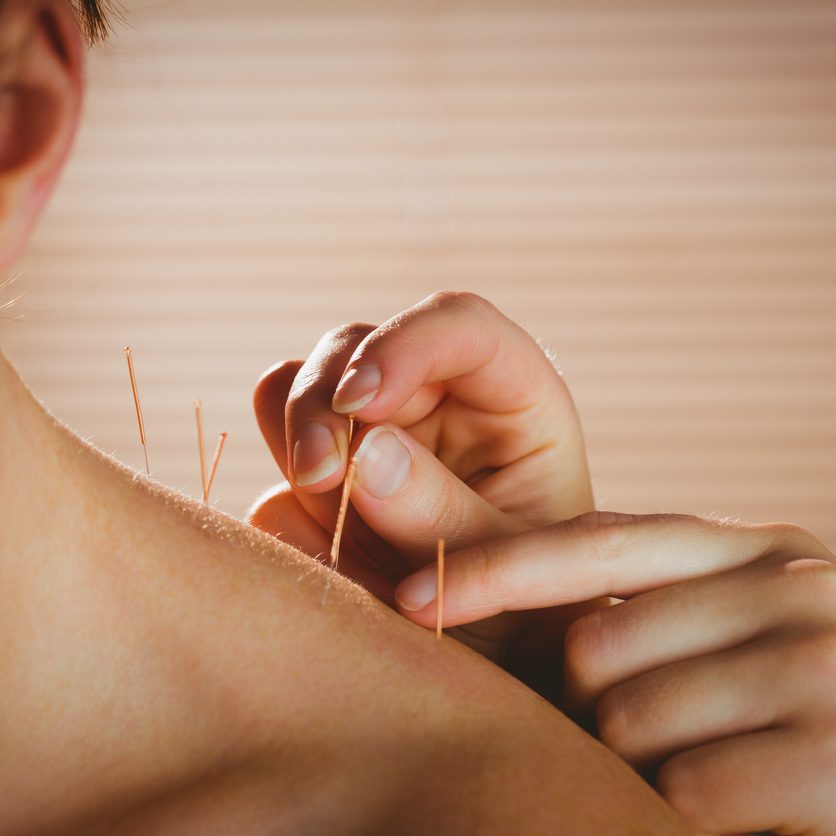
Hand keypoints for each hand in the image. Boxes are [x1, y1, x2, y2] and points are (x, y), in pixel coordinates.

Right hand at [250, 291, 594, 651]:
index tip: (360, 402)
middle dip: (325, 403)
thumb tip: (365, 452)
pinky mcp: (330, 479)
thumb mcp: (515, 571)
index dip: (404, 343)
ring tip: (324, 504)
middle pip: (357, 347)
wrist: (500, 661)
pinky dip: (285, 496)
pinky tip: (325, 551)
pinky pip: (278, 464)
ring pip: (300, 386)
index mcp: (510, 399)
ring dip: (297, 437)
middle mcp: (436, 402)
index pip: (460, 325)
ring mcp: (374, 437)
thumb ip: (445, 515)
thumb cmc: (537, 610)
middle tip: (321, 476)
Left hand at [395, 511, 835, 833]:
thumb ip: (621, 604)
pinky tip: (724, 810)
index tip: (412, 596)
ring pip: (627, 721)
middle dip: (585, 703)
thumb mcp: (707, 635)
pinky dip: (678, 813)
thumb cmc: (770, 712)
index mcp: (752, 550)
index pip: (596, 543)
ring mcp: (824, 668)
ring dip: (630, 764)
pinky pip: (685, 791)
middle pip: (595, 643)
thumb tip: (458, 581)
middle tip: (636, 733)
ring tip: (691, 766)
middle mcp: (793, 587)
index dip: (495, 569)